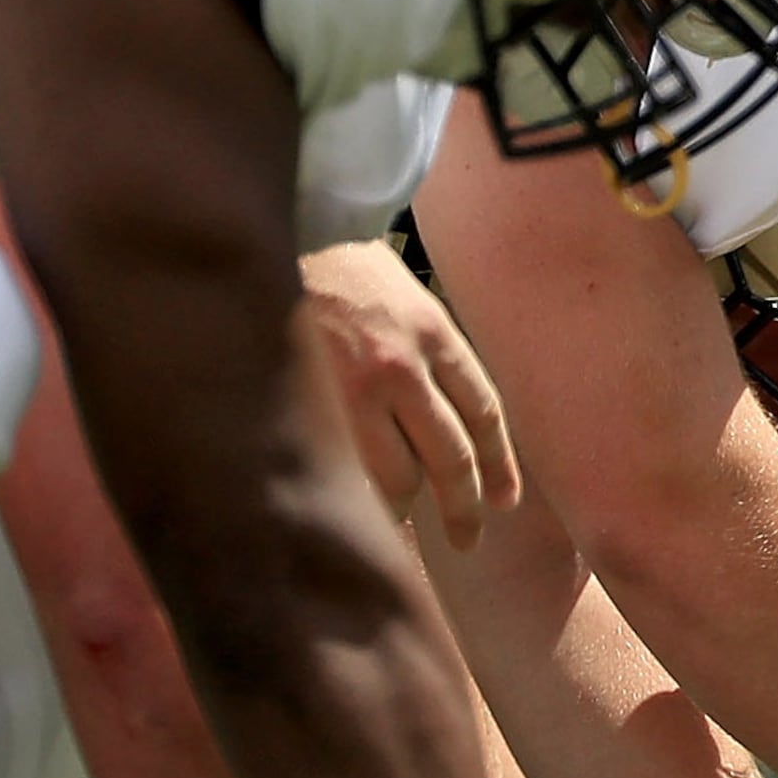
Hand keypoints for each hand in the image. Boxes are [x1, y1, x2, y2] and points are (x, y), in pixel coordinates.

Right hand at [299, 239, 518, 547]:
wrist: (274, 238)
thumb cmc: (339, 267)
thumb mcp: (406, 299)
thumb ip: (430, 355)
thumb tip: (445, 417)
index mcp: (436, 335)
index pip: (483, 415)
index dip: (498, 465)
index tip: (504, 501)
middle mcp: (404, 367)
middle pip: (450, 458)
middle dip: (464, 507)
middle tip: (469, 538)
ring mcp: (353, 389)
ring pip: (396, 475)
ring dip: (405, 509)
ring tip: (403, 527)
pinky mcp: (310, 403)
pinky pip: (345, 468)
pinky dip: (356, 496)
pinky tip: (357, 513)